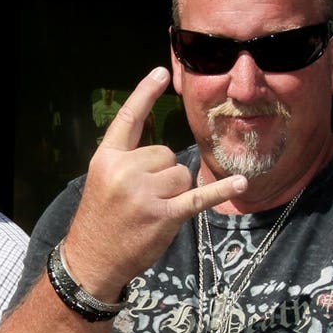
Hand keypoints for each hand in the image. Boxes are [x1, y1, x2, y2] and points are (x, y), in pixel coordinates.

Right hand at [63, 67, 246, 298]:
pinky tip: (241, 182)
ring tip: (152, 211)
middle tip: (143, 199)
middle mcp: (126, 171)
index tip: (161, 73)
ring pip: (182, 174)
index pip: (129, 119)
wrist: (91, 260)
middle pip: (167, 154)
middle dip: (163, 174)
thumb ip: (127, 162)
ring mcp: (145, 194)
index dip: (145, 94)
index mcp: (107, 158)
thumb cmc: (100, 220)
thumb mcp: (103, 181)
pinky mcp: (164, 215)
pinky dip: (222, 190)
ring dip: (175, 192)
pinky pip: (199, 196)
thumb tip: (166, 157)